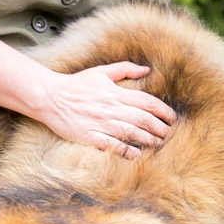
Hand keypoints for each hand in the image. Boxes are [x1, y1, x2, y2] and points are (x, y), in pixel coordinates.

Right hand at [36, 61, 176, 158]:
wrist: (50, 96)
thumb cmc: (76, 84)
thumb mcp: (101, 72)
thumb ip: (125, 69)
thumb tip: (147, 69)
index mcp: (116, 93)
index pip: (147, 102)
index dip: (164, 111)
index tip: (172, 118)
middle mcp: (111, 108)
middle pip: (144, 119)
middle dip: (160, 127)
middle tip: (169, 133)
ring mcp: (101, 123)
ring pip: (132, 132)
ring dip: (148, 139)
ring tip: (159, 143)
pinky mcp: (90, 136)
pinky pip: (112, 145)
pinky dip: (126, 150)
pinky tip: (136, 154)